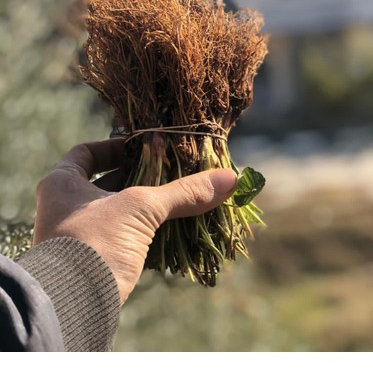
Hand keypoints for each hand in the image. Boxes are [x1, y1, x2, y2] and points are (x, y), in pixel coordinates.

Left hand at [33, 139, 236, 303]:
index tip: (141, 147)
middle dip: (140, 177)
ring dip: (146, 206)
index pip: (87, 152)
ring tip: (178, 197)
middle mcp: (65, 207)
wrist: (72, 306)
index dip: (115, 146)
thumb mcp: (140, 208)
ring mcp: (77, 236)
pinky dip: (145, 231)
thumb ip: (183, 192)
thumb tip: (229, 178)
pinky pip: (123, 237)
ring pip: (118, 211)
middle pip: (107, 182)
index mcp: (62, 183)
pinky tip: (170, 228)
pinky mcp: (93, 260)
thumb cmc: (96, 242)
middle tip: (170, 171)